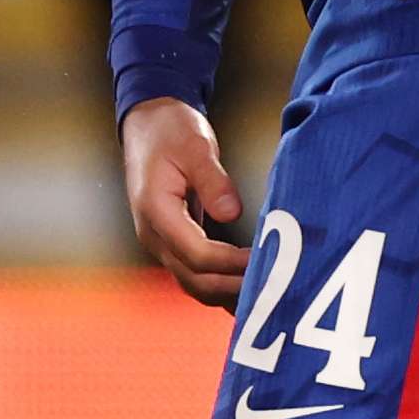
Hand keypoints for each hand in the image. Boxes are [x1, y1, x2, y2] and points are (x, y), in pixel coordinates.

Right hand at [120, 96, 250, 307]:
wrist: (148, 123)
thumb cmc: (169, 131)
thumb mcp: (195, 146)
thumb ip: (213, 180)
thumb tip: (232, 213)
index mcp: (156, 212)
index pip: (196, 254)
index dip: (231, 263)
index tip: (263, 260)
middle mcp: (154, 234)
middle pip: (193, 278)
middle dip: (231, 287)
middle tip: (271, 287)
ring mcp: (161, 240)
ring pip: (192, 282)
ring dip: (225, 292)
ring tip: (262, 295)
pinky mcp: (172, 239)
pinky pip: (194, 271)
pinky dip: (218, 283)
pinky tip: (243, 287)